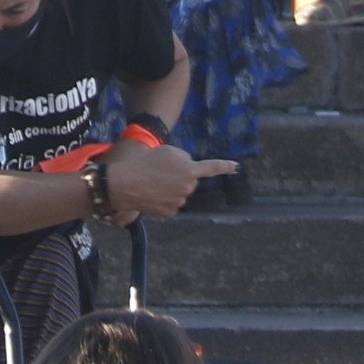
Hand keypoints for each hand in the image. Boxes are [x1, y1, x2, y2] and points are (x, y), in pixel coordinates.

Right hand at [96, 137, 236, 217]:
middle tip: (161, 172)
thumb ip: (183, 159)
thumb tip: (188, 172)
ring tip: (153, 182)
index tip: (236, 167)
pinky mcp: (170, 212)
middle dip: (180, 176)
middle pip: (189, 180)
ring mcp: (179, 201)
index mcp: (189, 169)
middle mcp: (188, 187)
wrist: (126, 183)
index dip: (225, 167)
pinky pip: (171, 203)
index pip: (211, 168)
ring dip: (171, 188)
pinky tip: (153, 194)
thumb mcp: (168, 151)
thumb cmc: (145, 163)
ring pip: (179, 193)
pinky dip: (164, 199)